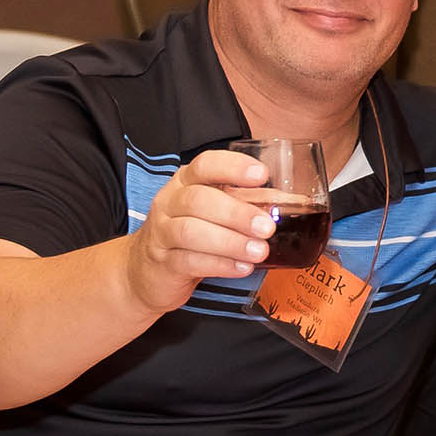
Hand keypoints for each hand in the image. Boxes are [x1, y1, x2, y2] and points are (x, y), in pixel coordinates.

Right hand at [122, 149, 274, 313]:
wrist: (145, 271)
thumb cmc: (189, 233)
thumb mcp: (214, 212)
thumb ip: (247, 204)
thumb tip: (290, 202)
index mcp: (185, 181)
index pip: (206, 165)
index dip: (233, 167)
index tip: (262, 175)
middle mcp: (169, 202)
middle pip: (200, 200)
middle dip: (237, 213)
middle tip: (267, 227)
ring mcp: (161, 232)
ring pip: (192, 232)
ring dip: (231, 242)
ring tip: (259, 251)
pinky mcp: (162, 262)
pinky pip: (189, 261)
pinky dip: (219, 265)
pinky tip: (242, 267)